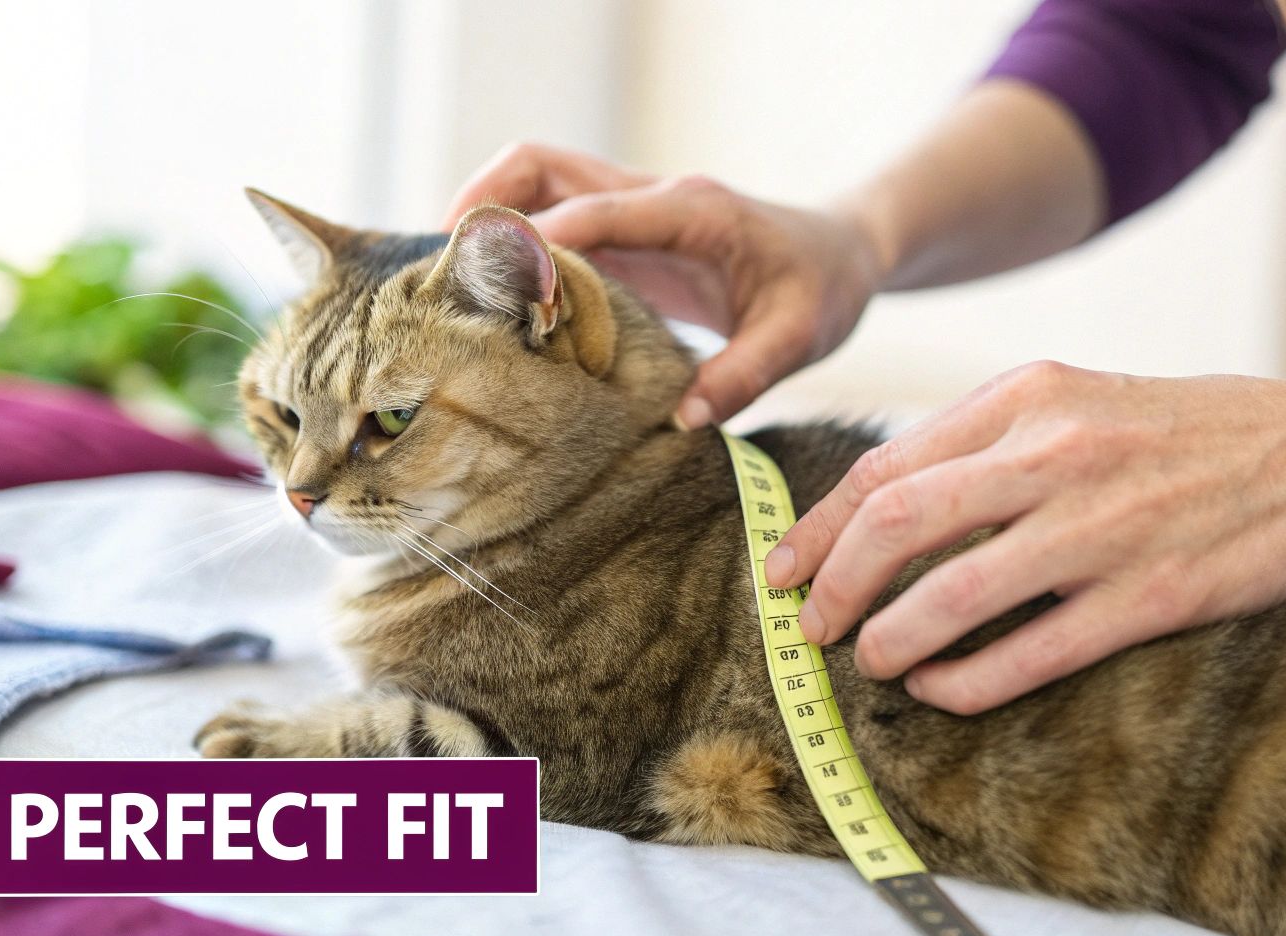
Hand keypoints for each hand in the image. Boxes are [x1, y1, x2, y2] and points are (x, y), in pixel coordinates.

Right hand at [445, 143, 885, 426]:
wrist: (842, 255)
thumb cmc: (824, 290)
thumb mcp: (800, 339)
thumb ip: (745, 376)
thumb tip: (683, 420)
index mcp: (694, 210)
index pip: (599, 210)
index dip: (543, 243)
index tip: (496, 288)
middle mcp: (655, 195)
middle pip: (543, 166)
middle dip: (485, 204)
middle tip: (443, 270)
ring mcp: (635, 208)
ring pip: (538, 180)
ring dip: (487, 215)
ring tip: (448, 281)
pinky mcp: (626, 232)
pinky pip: (554, 218)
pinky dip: (513, 241)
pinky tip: (491, 296)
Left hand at [763, 361, 1285, 713]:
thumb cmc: (1195, 429)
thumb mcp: (1083, 397)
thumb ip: (991, 438)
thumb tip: (888, 501)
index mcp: (1031, 394)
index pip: (885, 466)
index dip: (820, 528)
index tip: (788, 569)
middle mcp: (1056, 452)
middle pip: (897, 523)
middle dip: (832, 585)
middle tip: (810, 626)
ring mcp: (1104, 526)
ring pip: (952, 593)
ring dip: (889, 639)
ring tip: (870, 662)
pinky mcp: (1150, 595)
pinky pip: (1030, 652)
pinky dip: (966, 680)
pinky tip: (939, 689)